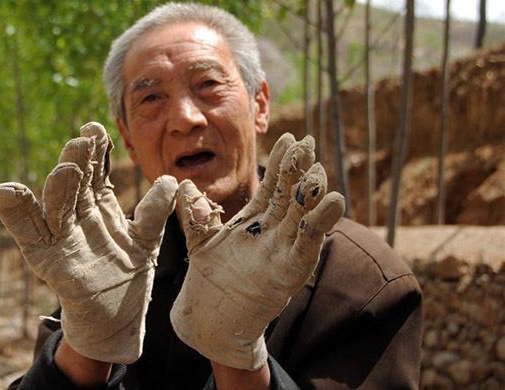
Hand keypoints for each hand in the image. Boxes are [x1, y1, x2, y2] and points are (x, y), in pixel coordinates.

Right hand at [0, 122, 177, 363]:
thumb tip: (169, 178)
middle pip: (76, 183)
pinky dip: (15, 214)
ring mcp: (60, 237)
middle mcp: (77, 216)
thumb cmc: (126, 277)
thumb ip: (155, 211)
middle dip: (79, 162)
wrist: (115, 320)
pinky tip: (6, 191)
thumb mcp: (145, 240)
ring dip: (59, 186)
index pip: (96, 171)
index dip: (97, 151)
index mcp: (99, 206)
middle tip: (83, 141)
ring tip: (66, 170)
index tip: (98, 129)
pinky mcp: (46, 261)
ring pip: (56, 205)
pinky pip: (27, 234)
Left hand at [170, 133, 344, 370]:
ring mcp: (282, 252)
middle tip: (308, 143)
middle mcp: (273, 233)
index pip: (271, 186)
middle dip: (298, 171)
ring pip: (302, 217)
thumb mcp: (199, 241)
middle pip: (289, 196)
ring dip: (312, 195)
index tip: (288, 137)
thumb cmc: (208, 281)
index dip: (280, 163)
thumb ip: (194, 214)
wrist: (211, 322)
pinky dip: (319, 226)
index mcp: (253, 221)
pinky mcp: (288, 273)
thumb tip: (182, 183)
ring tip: (318, 170)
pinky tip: (332, 202)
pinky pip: (307, 246)